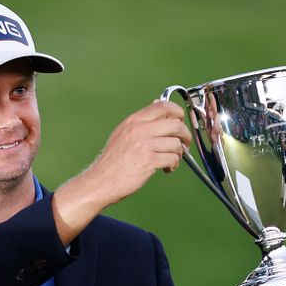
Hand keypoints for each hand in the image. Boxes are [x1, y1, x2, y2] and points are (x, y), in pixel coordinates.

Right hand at [52, 101, 191, 243]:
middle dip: (185, 135)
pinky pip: (173, 158)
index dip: (178, 112)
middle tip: (183, 144)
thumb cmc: (112, 161)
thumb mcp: (122, 133)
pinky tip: (166, 168)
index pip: (163, 105)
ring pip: (176, 143)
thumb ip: (140, 121)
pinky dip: (174, 164)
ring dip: (179, 153)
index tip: (181, 121)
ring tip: (171, 160)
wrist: (100, 181)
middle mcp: (139, 129)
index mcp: (133, 120)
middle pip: (175, 124)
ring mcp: (144, 145)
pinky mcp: (148, 161)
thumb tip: (157, 104)